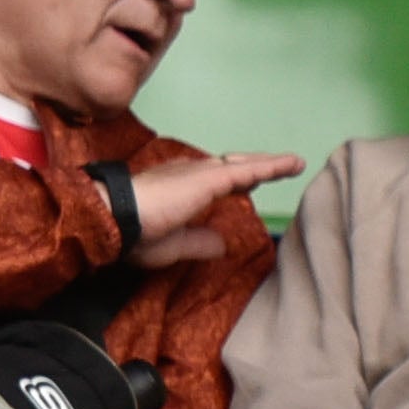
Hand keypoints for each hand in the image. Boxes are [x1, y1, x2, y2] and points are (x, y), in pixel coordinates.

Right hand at [119, 147, 301, 262]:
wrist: (115, 218)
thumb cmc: (135, 234)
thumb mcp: (173, 245)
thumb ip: (199, 241)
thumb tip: (222, 244)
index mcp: (178, 189)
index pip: (212, 182)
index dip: (232, 182)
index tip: (248, 185)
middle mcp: (189, 174)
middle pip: (229, 168)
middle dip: (252, 168)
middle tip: (276, 168)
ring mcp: (200, 174)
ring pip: (242, 167)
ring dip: (267, 165)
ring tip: (292, 164)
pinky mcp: (210, 178)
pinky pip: (248, 171)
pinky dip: (272, 167)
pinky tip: (292, 165)